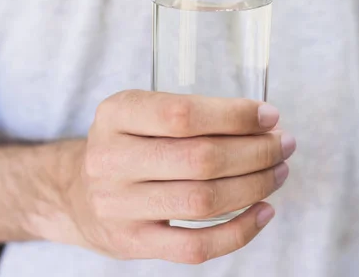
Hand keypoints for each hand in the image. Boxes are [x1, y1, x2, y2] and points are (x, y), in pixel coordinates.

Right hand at [52, 91, 295, 263]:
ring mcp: (119, 206)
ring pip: (203, 201)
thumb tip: (264, 124)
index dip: (235, 116)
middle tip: (283, 145)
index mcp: (116, 114)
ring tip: (278, 172)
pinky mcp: (133, 243)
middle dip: (256, 151)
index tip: (269, 116)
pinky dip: (239, 231)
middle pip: (200, 159)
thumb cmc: (127, 145)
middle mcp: (111, 159)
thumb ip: (191, 114)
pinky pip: (196, 246)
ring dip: (254, 186)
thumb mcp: (140, 113)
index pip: (183, 114)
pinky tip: (263, 212)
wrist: (75, 192)